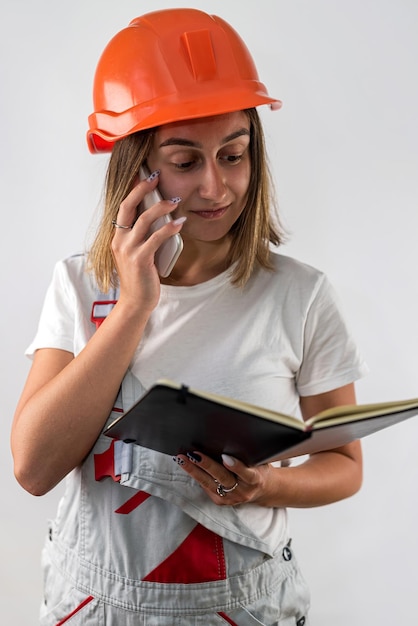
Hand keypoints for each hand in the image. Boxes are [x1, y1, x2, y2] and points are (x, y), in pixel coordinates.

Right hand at [111, 174, 183, 313]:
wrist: (136, 302)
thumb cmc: (140, 278)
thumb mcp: (137, 253)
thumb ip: (143, 237)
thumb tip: (161, 219)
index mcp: (118, 237)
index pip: (123, 207)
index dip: (134, 191)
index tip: (145, 177)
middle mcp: (120, 241)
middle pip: (128, 206)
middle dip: (142, 189)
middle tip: (156, 178)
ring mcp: (128, 250)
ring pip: (143, 220)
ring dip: (160, 208)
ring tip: (174, 201)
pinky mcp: (140, 259)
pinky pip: (155, 238)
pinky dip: (169, 229)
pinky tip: (180, 224)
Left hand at [174, 451, 274, 505]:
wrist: (261, 490)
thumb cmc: (258, 469)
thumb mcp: (260, 461)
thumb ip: (248, 455)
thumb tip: (231, 438)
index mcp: (255, 480)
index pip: (246, 473)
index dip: (235, 466)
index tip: (225, 457)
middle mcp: (242, 491)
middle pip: (222, 477)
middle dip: (207, 465)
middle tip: (194, 454)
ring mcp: (231, 498)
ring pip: (209, 484)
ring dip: (194, 471)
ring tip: (182, 459)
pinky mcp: (221, 501)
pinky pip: (206, 487)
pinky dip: (196, 475)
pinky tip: (187, 465)